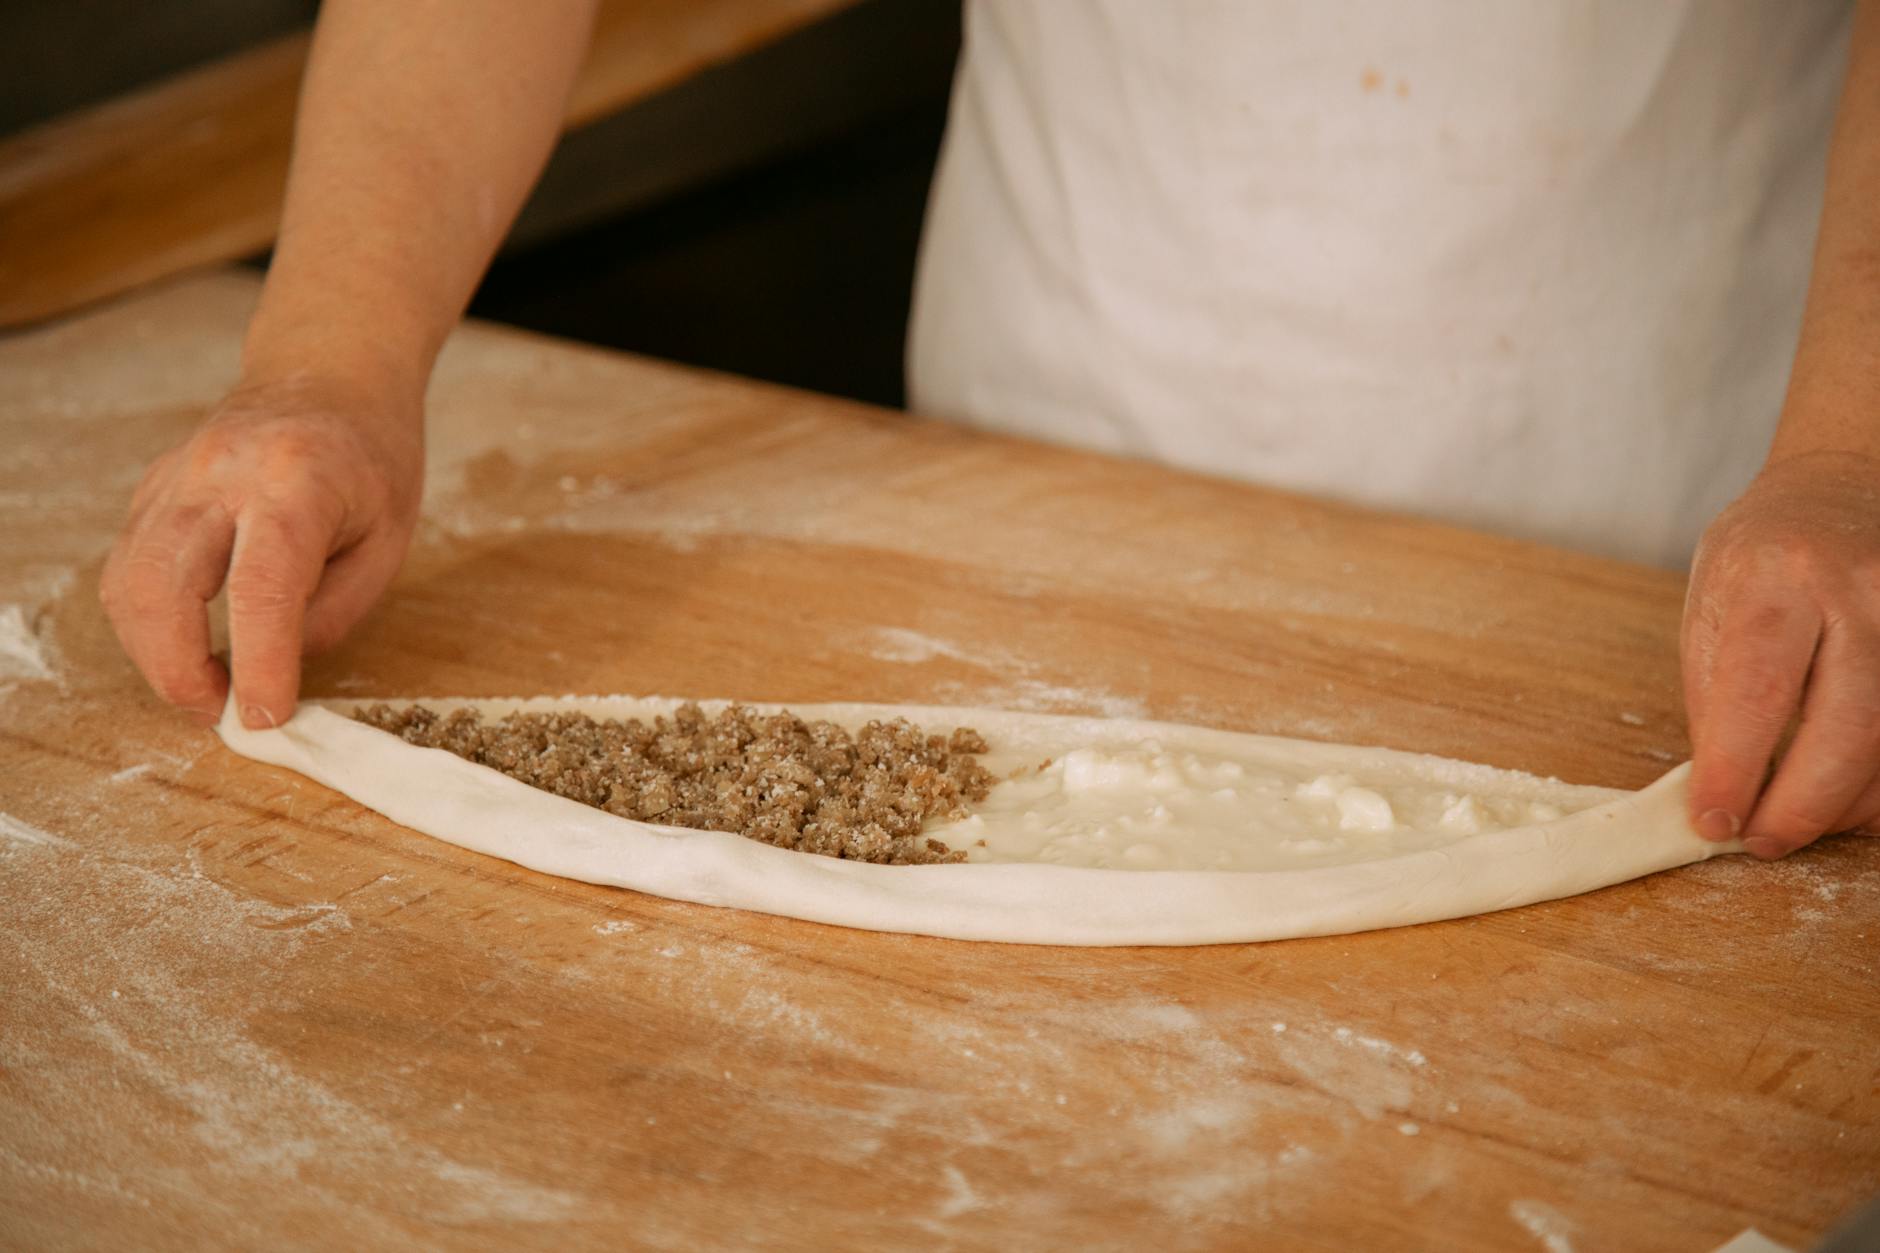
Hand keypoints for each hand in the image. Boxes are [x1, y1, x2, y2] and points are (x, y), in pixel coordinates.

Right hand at [101, 373, 422, 728]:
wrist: (330, 372)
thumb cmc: (373, 456)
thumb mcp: (388, 537)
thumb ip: (335, 608)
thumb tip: (280, 671)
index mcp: (296, 482)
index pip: (261, 588)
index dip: (259, 663)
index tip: (264, 718)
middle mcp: (221, 473)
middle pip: (163, 585)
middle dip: (177, 669)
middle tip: (218, 713)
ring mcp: (175, 476)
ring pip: (127, 579)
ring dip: (151, 652)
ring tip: (201, 688)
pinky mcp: (151, 489)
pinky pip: (128, 565)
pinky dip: (144, 619)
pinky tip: (181, 643)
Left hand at [1682, 452, 1879, 857]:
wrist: (1845, 488)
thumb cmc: (1762, 555)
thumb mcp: (1710, 604)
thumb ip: (1715, 695)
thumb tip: (1720, 789)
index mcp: (1778, 576)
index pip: (1759, 689)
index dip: (1736, 767)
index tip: (1714, 819)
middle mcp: (1862, 593)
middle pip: (1846, 728)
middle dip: (1802, 805)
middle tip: (1762, 841)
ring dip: (1847, 804)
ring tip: (1799, 822)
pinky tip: (1849, 796)